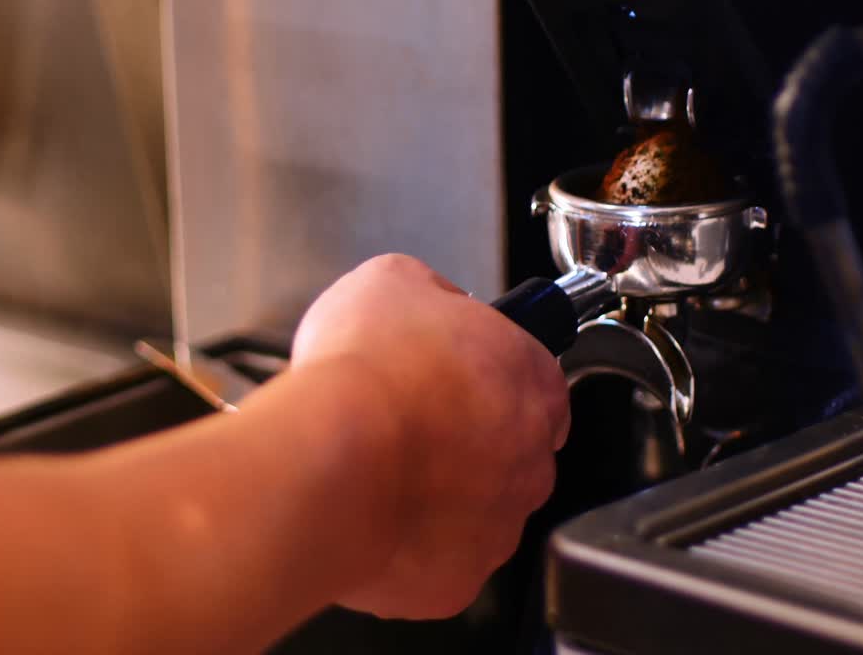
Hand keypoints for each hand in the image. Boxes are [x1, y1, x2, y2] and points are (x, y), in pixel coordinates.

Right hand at [293, 254, 568, 618]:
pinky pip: (435, 562)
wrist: (327, 459)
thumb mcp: (392, 280)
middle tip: (402, 422)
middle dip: (461, 440)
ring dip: (435, 494)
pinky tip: (369, 513)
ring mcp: (496, 529)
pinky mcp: (455, 581)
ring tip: (377, 468)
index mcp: (531, 382)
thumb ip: (430, 292)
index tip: (452, 376)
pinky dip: (406, 545)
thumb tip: (431, 301)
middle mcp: (530, 462)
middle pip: (507, 451)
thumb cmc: (365, 375)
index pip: (535, 380)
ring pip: (474, 512)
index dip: (486, 376)